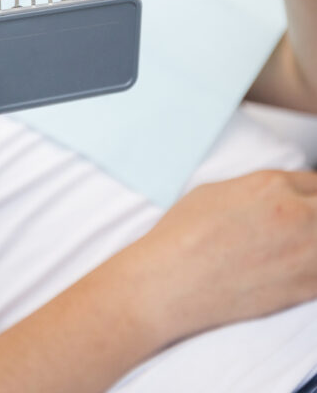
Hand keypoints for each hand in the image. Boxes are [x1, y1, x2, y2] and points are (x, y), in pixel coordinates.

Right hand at [123, 169, 316, 344]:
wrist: (172, 280)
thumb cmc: (183, 236)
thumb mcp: (217, 192)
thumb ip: (258, 191)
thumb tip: (274, 197)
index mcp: (271, 185)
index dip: (311, 193)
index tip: (306, 202)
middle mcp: (296, 214)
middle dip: (315, 213)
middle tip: (301, 225)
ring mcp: (306, 253)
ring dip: (315, 241)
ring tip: (297, 247)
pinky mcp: (307, 288)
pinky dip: (315, 267)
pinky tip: (297, 266)